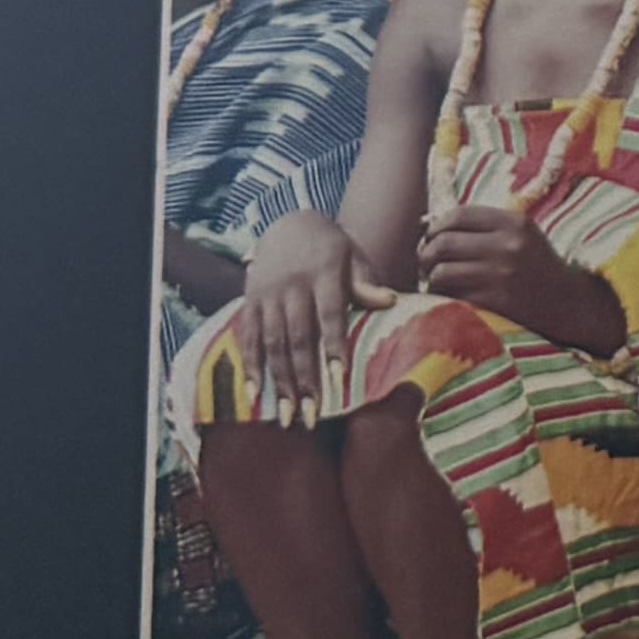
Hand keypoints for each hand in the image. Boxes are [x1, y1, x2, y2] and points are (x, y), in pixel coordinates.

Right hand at [232, 205, 378, 413]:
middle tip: (311, 416)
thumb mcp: (353, 257)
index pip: (329, 313)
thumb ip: (366, 282)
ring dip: (279, 382)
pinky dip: (250, 367)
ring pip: (272, 343)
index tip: (339, 378)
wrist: (288, 223)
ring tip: (286, 416)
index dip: (333, 345)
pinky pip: (248, 337)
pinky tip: (254, 394)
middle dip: (304, 378)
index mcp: (324, 272)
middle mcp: (292, 284)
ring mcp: (268, 293)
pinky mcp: (250, 300)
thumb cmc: (332, 248)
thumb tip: (390, 300)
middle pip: (298, 337)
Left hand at [417, 200, 619, 354]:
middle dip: (426, 253)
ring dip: (431, 278)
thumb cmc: (538, 268)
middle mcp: (508, 245)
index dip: (437, 225)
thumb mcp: (522, 236)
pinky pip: (452, 295)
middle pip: (445, 241)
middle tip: (426, 262)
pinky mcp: (496, 302)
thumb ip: (485, 227)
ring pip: (442, 270)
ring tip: (434, 282)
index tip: (431, 236)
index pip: (459, 214)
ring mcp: (501, 274)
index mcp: (514, 223)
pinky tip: (447, 297)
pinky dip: (442, 296)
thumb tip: (430, 225)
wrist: (570, 305)